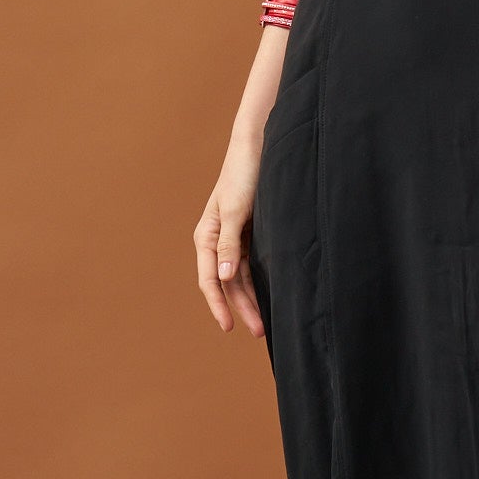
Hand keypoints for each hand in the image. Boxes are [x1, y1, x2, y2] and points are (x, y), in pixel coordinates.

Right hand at [194, 139, 266, 335]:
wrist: (259, 146)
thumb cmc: (243, 175)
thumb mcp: (235, 210)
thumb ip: (229, 243)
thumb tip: (225, 276)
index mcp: (206, 236)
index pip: (210, 279)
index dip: (218, 304)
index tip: (229, 327)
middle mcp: (218, 240)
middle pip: (228, 282)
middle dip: (241, 307)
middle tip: (260, 331)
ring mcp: (235, 238)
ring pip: (242, 277)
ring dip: (252, 299)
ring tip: (266, 323)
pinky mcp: (251, 233)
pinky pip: (254, 265)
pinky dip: (260, 282)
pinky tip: (271, 296)